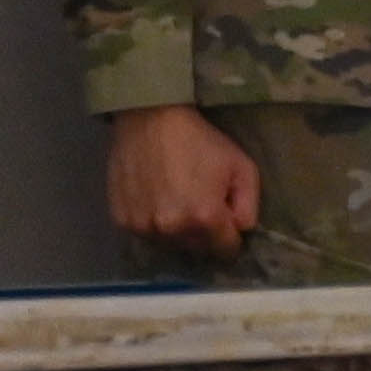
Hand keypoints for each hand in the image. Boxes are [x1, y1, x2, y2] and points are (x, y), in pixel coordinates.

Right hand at [108, 106, 259, 256]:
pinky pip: (145, 234)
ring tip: (178, 202)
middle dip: (205, 234)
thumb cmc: (200, 141)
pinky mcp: (121, 221)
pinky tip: (156, 200)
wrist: (149, 120)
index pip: (226, 250)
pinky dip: (153, 224)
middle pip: (197, 249)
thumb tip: (240, 231)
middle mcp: (171, 229)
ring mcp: (143, 227)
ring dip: (178, 232)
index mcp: (204, 218)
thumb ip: (249, 207)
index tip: (227, 221)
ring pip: (170, 244)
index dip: (231, 237)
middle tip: (202, 205)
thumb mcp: (242, 168)